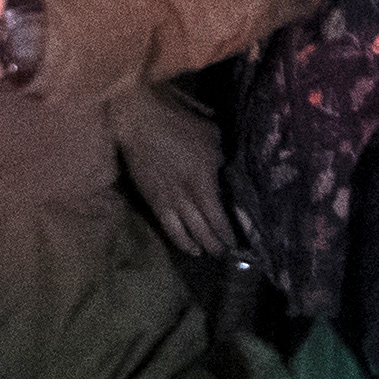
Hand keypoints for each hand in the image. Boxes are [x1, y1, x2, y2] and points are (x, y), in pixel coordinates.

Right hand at [118, 96, 230, 257]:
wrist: (139, 123)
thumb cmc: (178, 124)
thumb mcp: (211, 137)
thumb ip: (220, 159)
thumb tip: (225, 171)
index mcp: (204, 183)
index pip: (219, 217)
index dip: (229, 233)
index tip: (240, 243)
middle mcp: (187, 199)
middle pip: (204, 230)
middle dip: (218, 245)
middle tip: (229, 255)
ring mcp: (168, 202)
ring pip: (186, 233)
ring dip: (200, 246)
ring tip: (209, 253)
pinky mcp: (153, 200)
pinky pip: (167, 228)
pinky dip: (179, 240)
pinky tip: (189, 247)